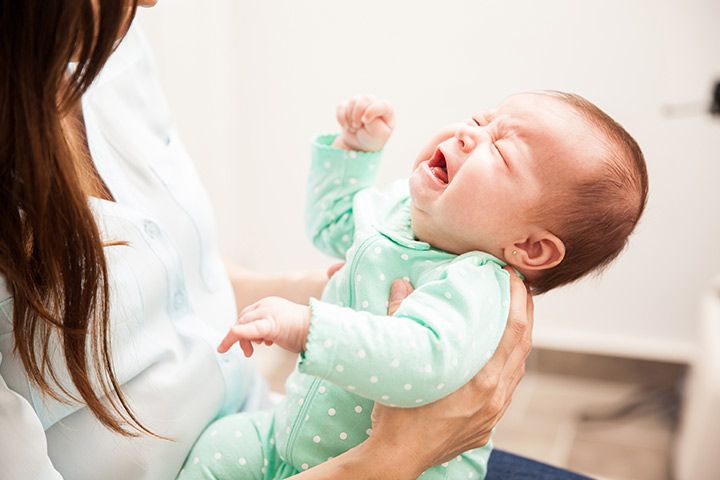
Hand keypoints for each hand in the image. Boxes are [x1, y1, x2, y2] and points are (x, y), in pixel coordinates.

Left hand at [217, 296, 310, 356]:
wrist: (319, 331)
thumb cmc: (303, 331)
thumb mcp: (280, 327)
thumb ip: (267, 329)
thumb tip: (256, 339)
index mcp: (268, 304)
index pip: (247, 315)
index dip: (242, 329)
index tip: (243, 343)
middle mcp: (266, 304)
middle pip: (242, 318)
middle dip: (239, 336)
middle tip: (247, 352)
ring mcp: (268, 312)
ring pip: (243, 323)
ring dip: (241, 340)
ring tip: (249, 352)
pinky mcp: (271, 324)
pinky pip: (250, 329)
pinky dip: (238, 334)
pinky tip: (229, 341)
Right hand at [333, 95, 394, 151]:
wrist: (360, 144)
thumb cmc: (373, 139)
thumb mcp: (379, 135)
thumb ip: (375, 123)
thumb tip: (364, 112)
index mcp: (387, 109)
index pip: (381, 104)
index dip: (371, 112)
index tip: (365, 122)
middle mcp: (374, 102)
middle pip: (364, 99)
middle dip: (358, 115)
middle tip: (358, 127)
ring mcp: (361, 102)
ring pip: (352, 101)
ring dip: (350, 118)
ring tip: (354, 128)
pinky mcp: (348, 105)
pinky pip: (341, 106)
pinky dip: (341, 118)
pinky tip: (346, 126)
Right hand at [368, 267, 533, 471]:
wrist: (396, 458)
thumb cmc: (396, 413)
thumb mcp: (400, 362)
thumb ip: (401, 317)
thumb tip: (401, 284)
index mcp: (481, 379)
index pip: (513, 329)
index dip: (518, 298)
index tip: (514, 275)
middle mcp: (495, 396)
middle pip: (523, 345)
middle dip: (525, 311)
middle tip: (519, 285)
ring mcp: (493, 413)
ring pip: (518, 368)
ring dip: (520, 338)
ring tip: (513, 314)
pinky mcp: (487, 425)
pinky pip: (508, 387)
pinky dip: (509, 363)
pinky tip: (499, 354)